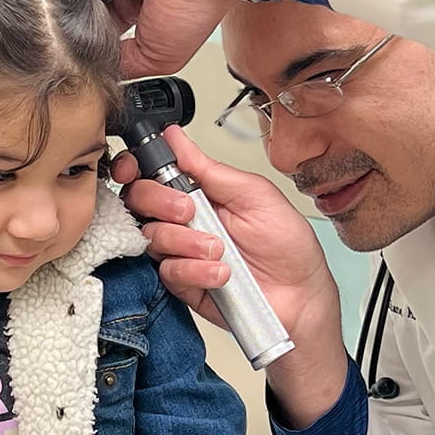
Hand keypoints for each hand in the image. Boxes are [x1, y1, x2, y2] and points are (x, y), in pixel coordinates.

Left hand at [62, 0, 232, 78]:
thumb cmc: (196, 2)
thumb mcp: (159, 57)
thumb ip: (125, 62)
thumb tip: (99, 70)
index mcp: (139, 3)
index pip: (100, 19)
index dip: (86, 33)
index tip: (77, 46)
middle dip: (69, 11)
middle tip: (63, 24)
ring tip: (62, 1)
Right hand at [111, 126, 350, 426]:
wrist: (300, 297)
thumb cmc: (288, 245)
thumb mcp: (255, 194)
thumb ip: (210, 169)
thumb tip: (175, 137)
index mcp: (200, 190)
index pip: (152, 172)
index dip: (134, 165)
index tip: (134, 167)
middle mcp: (186, 219)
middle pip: (140, 201)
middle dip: (160, 201)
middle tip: (188, 210)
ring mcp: (182, 252)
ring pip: (152, 237)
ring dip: (185, 241)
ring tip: (219, 249)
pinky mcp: (183, 284)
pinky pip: (168, 271)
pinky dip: (195, 270)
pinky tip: (221, 273)